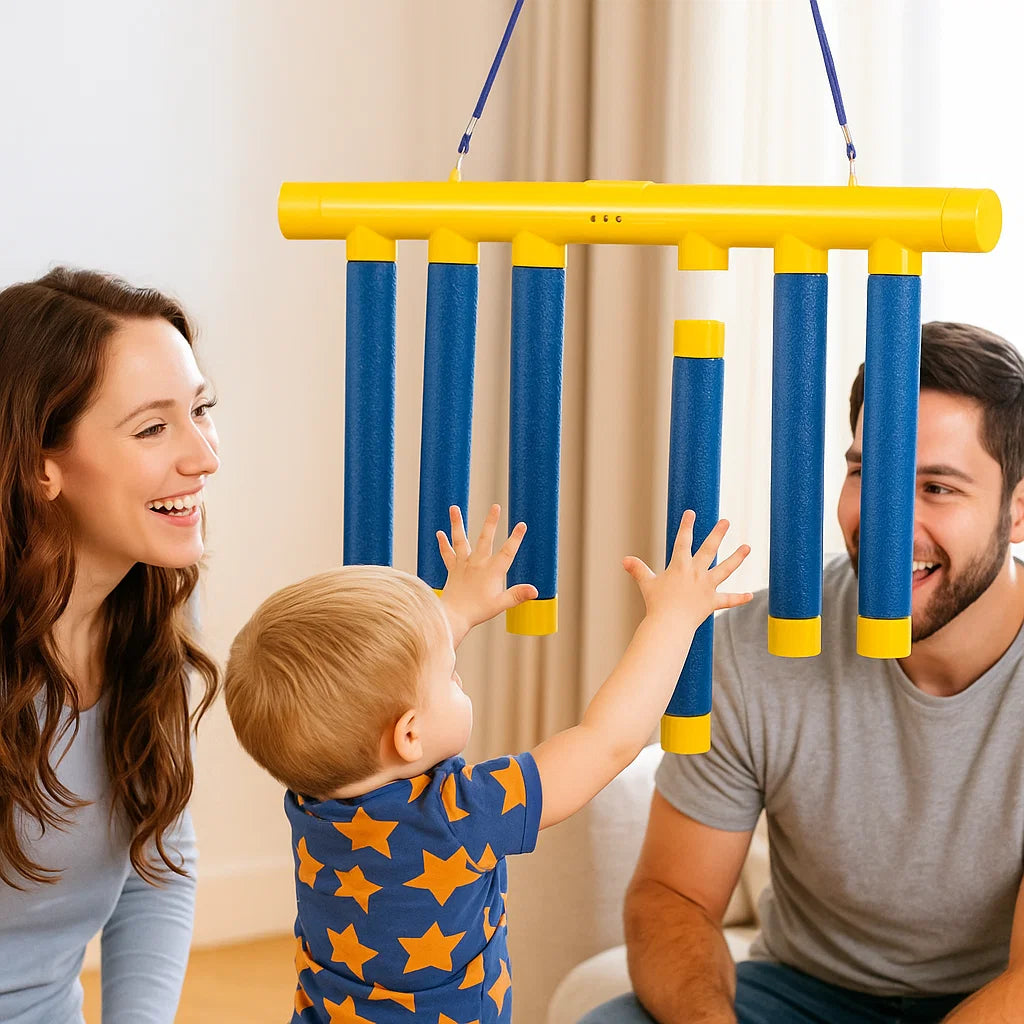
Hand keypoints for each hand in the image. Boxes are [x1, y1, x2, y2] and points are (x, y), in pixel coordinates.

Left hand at [437, 504, 538, 646]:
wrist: (453, 616)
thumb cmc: (477, 611)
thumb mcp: (501, 604)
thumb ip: (517, 594)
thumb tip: (535, 590)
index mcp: (492, 571)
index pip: (507, 551)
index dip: (515, 538)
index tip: (521, 524)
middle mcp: (477, 563)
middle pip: (485, 538)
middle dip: (491, 522)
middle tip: (495, 506)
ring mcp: (463, 565)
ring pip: (460, 540)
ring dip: (457, 523)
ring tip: (454, 508)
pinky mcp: (452, 570)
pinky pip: (447, 554)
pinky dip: (443, 544)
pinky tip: (440, 533)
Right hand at [622, 510, 751, 631]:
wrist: (669, 624)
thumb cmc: (657, 604)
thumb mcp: (646, 584)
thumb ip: (638, 570)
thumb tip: (624, 560)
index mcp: (680, 566)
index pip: (683, 541)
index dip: (686, 526)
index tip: (691, 513)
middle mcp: (696, 573)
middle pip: (709, 550)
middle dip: (717, 534)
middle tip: (726, 522)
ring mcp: (706, 587)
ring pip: (725, 569)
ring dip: (737, 558)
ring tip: (747, 547)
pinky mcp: (712, 602)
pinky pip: (728, 600)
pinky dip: (739, 598)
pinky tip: (750, 595)